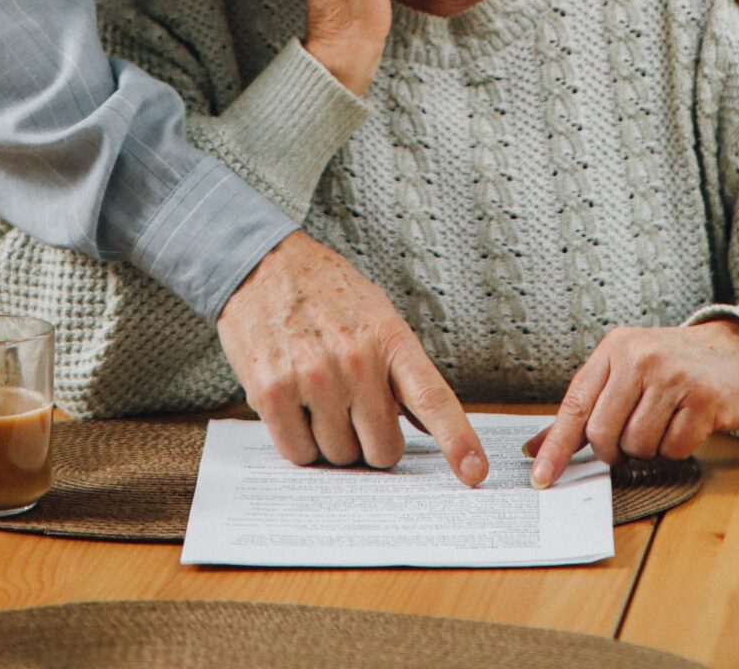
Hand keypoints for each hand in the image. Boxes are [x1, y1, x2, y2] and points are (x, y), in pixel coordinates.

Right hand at [217, 230, 488, 482]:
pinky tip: (293, 403)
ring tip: (317, 396)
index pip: (431, 397)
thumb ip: (404, 371)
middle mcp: (355, 359)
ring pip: (339, 455)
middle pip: (382, 449)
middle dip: (369, 440)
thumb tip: (430, 425)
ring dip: (330, 439)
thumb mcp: (378, 317)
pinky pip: (298, 453)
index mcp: (390, 338)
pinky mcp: (272, 391)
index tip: (475, 473)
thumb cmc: (326, 294)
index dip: (457, 440)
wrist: (263, 265)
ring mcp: (313, 376)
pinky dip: (298, 441)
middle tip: (351, 408)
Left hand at [527, 317, 738, 484]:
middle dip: (613, 450)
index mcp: (615, 348)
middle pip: (602, 432)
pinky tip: (685, 424)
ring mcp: (672, 376)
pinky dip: (676, 449)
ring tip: (662, 423)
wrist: (735, 353)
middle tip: (630, 441)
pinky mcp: (702, 399)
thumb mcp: (626, 370)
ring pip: (637, 445)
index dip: (556, 445)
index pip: (576, 404)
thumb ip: (587, 406)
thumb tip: (539, 446)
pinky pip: (672, 450)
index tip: (542, 476)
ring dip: (647, 449)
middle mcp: (640, 356)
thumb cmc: (673, 367)